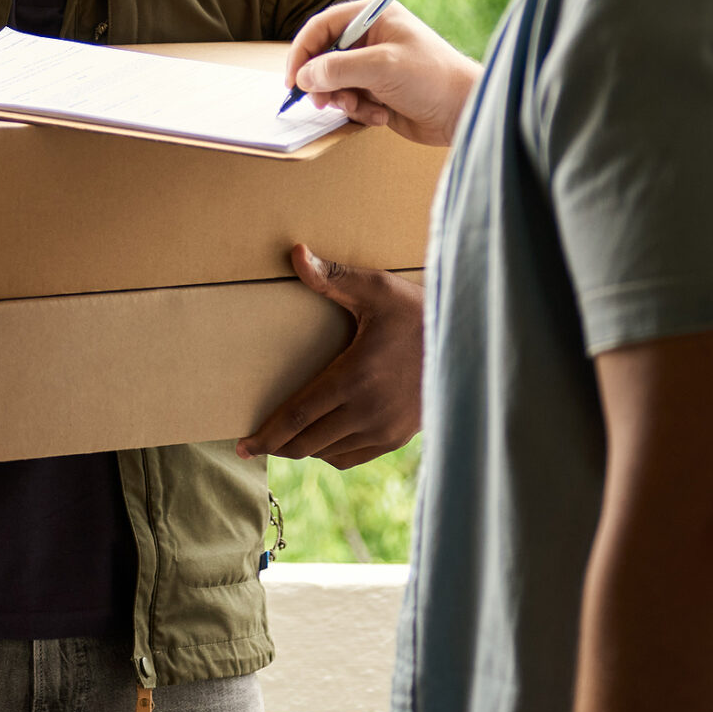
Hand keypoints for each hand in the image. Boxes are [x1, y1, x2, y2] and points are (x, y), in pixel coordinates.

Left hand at [238, 245, 422, 468]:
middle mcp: (367, 411)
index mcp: (355, 377)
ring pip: (327, 454)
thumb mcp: (377, 289)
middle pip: (306, 443)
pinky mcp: (397, 438)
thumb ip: (334, 277)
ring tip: (284, 438)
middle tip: (254, 443)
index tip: (243, 445)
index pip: (297, 417)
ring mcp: (384, 429)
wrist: (470, 342)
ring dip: (302, 449)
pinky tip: (321, 440)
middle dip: (276, 445)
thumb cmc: (420, 312)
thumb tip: (296, 253)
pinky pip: (351, 458)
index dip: (266, 434)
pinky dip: (329, 454)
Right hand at [285, 0, 481, 147]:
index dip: (303, 52)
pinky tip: (382, 115)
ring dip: (343, 100)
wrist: (463, 111)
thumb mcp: (382, 67)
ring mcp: (373, 67)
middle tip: (324, 101)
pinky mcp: (377, 92)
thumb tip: (304, 77)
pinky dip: (360, 111)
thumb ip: (338, 69)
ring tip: (361, 108)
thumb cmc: (432, 77)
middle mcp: (370, 39)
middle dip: (322, 82)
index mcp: (372, 17)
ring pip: (334, 83)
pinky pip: (351, 101)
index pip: (322, 26)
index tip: (294, 79)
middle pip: (323, 57)